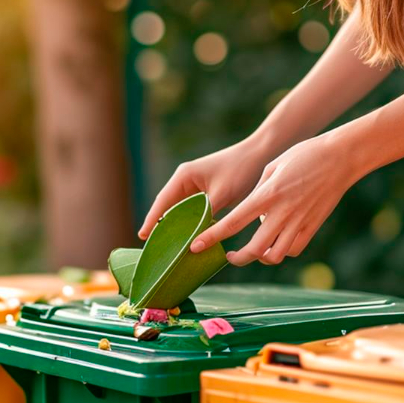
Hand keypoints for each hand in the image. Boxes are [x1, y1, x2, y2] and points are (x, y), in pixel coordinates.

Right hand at [139, 136, 281, 239]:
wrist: (261, 154)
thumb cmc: (241, 169)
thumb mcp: (222, 195)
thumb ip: (205, 216)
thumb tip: (194, 239)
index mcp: (184, 176)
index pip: (162, 201)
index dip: (152, 220)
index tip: (142, 236)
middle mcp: (186, 179)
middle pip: (168, 207)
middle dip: (161, 225)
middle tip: (154, 248)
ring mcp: (195, 185)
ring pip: (180, 210)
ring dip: (176, 225)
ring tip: (168, 246)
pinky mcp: (206, 191)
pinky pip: (193, 210)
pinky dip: (190, 222)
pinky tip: (190, 236)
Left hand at [191, 133, 362, 265]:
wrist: (341, 157)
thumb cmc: (304, 155)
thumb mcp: (273, 166)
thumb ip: (258, 192)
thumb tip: (253, 213)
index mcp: (267, 195)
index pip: (233, 222)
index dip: (212, 237)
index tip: (195, 247)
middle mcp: (282, 212)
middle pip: (254, 249)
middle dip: (236, 258)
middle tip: (228, 256)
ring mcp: (299, 222)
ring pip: (274, 256)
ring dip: (260, 257)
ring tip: (254, 250)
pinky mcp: (313, 226)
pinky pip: (293, 249)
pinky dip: (281, 251)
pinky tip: (276, 242)